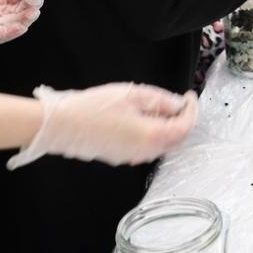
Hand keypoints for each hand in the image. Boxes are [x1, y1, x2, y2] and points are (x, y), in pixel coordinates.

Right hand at [7, 84, 198, 168]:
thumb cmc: (94, 108)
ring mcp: (133, 158)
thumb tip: (177, 105)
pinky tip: (143, 120)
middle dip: (182, 121)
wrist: (61, 125)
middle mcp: (146, 152)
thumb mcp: (133, 95)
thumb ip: (160, 101)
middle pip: (177, 140)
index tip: (190, 96)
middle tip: (179, 103)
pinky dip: (152, 135)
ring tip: (160, 109)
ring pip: (162, 146)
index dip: (192, 110)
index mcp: (153, 136)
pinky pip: (146, 149)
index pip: (185, 126)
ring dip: (167, 129)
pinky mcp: (121, 158)